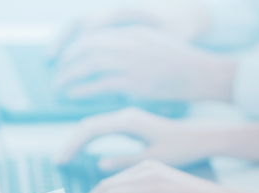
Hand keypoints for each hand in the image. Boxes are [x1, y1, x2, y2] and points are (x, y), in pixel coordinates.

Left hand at [53, 26, 235, 101]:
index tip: (64, 58)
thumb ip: (130, 46)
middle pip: (87, 46)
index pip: (93, 34)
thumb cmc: (180, 63)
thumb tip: (111, 56)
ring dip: (70, 74)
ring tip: (59, 85)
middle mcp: (128, 42)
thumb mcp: (152, 44)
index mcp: (131, 31)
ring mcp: (131, 61)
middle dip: (67, 60)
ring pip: (89, 63)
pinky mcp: (135, 82)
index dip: (74, 46)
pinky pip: (100, 84)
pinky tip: (73, 94)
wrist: (201, 72)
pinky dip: (83, 89)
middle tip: (57, 73)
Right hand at [58, 107, 224, 169]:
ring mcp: (128, 118)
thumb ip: (125, 161)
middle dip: (71, 143)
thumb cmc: (182, 148)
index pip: (90, 129)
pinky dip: (90, 139)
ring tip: (66, 157)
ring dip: (79, 140)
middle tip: (58, 162)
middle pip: (88, 125)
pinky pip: (104, 128)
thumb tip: (99, 163)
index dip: (72, 145)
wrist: (202, 137)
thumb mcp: (153, 159)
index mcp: (129, 122)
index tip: (60, 161)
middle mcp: (125, 116)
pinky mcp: (131, 123)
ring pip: (94, 125)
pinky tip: (85, 150)